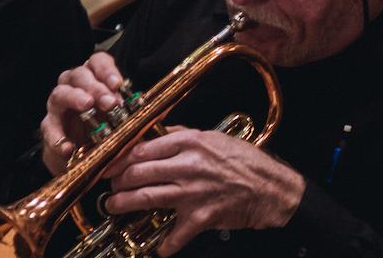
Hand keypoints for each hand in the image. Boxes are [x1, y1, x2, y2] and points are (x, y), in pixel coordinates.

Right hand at [40, 51, 123, 174]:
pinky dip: (58, 137)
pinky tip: (68, 147)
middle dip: (95, 87)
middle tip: (109, 102)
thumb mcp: (116, 115)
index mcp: (93, 77)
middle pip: (79, 75)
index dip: (106, 70)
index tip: (117, 84)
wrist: (83, 154)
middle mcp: (72, 85)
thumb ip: (121, 107)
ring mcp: (58, 105)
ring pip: (60, 93)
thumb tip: (133, 106)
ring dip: (75, 98)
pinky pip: (49, 127)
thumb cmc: (102, 125)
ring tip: (87, 106)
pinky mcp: (49, 126)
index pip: (97, 62)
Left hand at [104, 129, 305, 255]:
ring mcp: (193, 192)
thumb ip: (183, 136)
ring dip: (125, 204)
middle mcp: (188, 165)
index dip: (121, 158)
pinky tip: (159, 248)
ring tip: (115, 206)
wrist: (271, 188)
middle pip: (139, 172)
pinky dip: (165, 244)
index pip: (143, 148)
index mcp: (190, 143)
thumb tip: (157, 135)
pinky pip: (175, 234)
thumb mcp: (213, 138)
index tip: (112, 164)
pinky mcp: (201, 216)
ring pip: (147, 197)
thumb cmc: (244, 162)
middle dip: (118, 181)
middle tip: (112, 186)